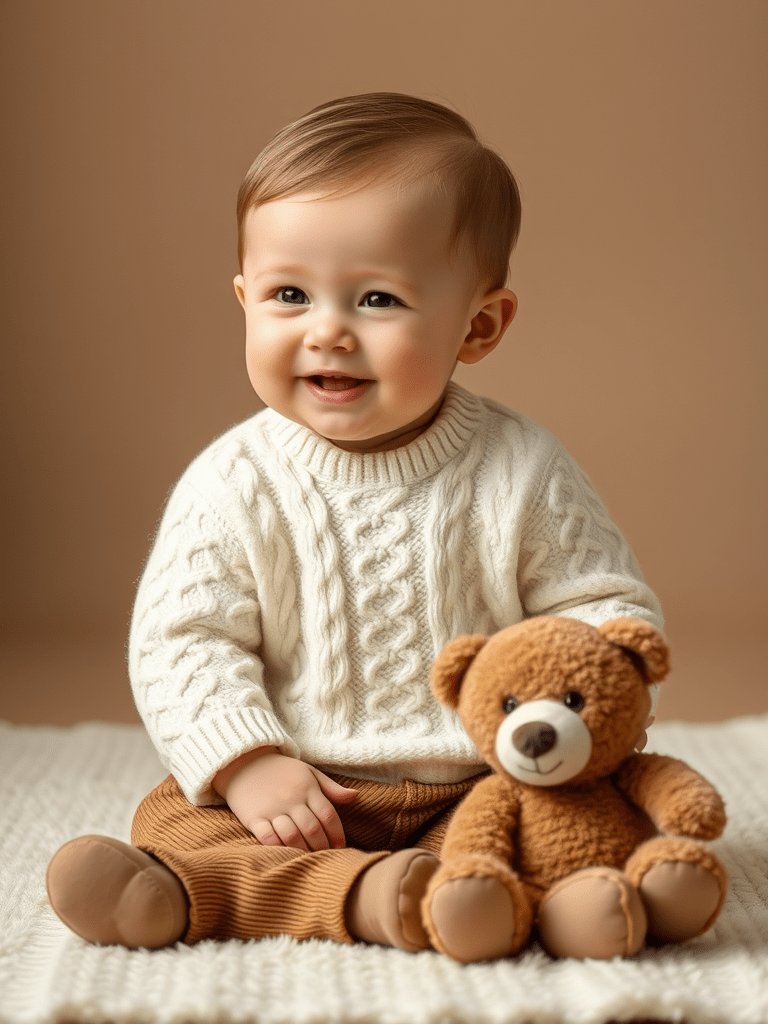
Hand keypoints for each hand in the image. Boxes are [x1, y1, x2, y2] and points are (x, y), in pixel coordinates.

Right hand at [213, 747, 357, 850]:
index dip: (337, 834)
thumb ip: (331, 788)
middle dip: (322, 846)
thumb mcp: (308, 773)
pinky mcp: (253, 818)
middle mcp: (290, 799)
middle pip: (312, 828)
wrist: (244, 762)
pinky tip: (286, 854)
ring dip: (303, 850)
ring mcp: (271, 809)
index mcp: (307, 788)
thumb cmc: (281, 770)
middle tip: (326, 857)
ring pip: (292, 835)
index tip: (340, 847)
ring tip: (309, 858)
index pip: (328, 814)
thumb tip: (355, 797)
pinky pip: (267, 837)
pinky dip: (278, 848)